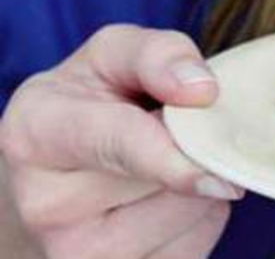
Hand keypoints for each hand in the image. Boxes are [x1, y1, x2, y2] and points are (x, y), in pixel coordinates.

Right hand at [0, 24, 243, 258]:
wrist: (51, 177)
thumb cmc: (91, 103)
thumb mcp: (113, 55)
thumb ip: (158, 54)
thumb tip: (203, 92)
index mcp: (37, 132)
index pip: (117, 142)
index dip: (174, 154)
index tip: (218, 166)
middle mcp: (46, 204)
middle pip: (166, 180)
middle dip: (194, 148)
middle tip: (177, 128)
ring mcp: (75, 256)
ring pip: (190, 214)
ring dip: (203, 183)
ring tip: (164, 164)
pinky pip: (196, 245)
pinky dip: (201, 218)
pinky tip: (165, 199)